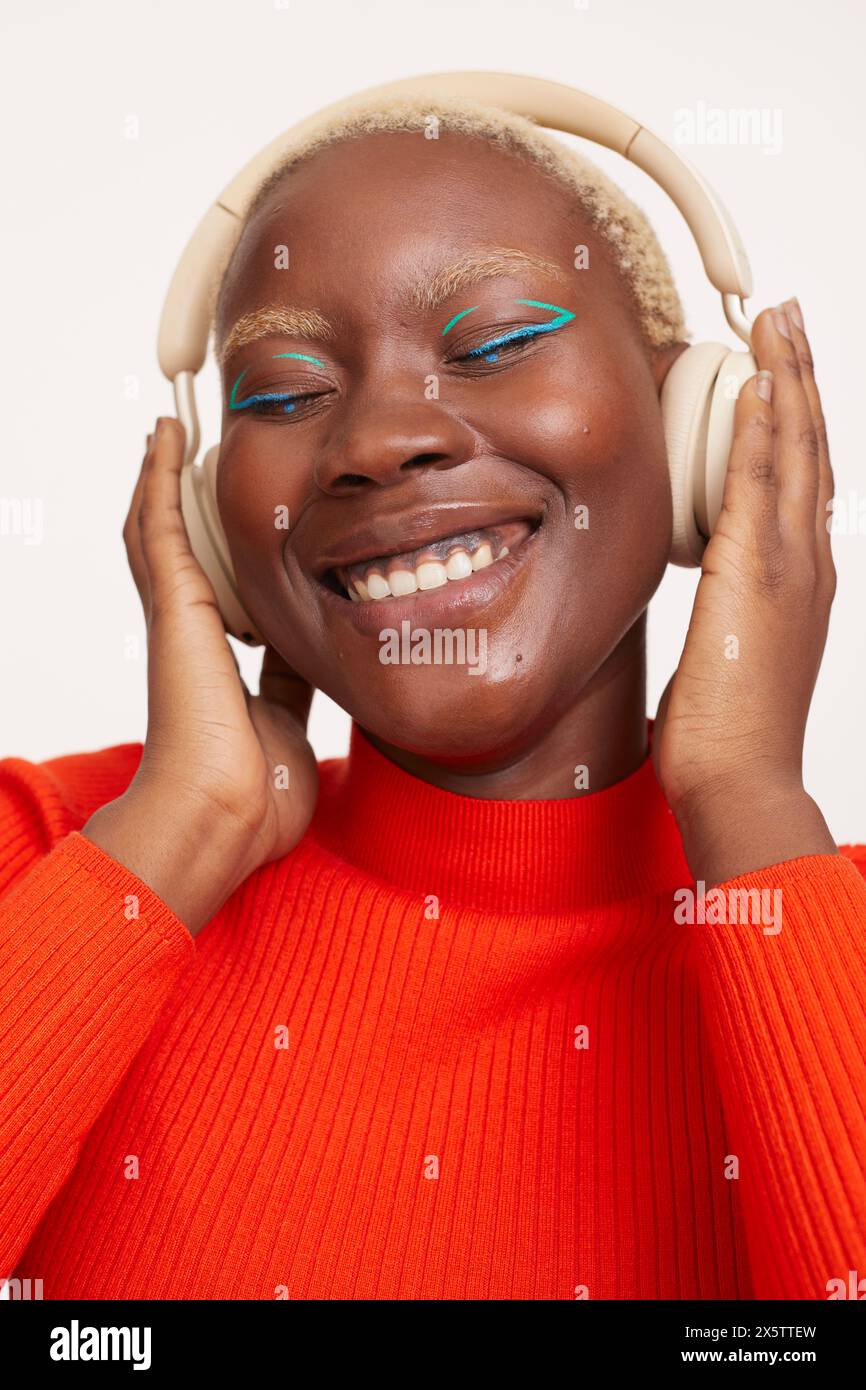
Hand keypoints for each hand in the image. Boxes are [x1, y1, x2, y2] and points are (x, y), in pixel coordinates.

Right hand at [82, 417, 317, 932]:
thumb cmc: (257, 795)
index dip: (220, 555)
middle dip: (180, 505)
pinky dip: (158, 477)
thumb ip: (293, 688)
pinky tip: (165, 436)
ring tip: (169, 433)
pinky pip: (158, 526)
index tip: (234, 523)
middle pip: (179, 553)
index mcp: (216, 665)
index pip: (214, 593)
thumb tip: (311, 659)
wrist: (226, 817)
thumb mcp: (289, 724)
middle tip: (184, 453)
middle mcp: (189, 637)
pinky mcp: (172, 607)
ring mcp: (175, 620)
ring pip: (157, 531)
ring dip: (161, 479)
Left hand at [652, 299, 838, 884]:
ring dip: (785, 379)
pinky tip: (757, 385)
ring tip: (777, 322)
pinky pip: (762, 487)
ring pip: (795, 451)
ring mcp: (790, 567)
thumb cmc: (728, 732)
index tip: (780, 370)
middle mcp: (808, 563)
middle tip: (788, 317)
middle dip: (798, 376)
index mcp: (801, 580)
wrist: (738, 779)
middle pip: (811, 447)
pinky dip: (764, 430)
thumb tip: (709, 600)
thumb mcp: (730, 654)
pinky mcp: (756, 577)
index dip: (796, 418)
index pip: (803, 480)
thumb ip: (729, 614)